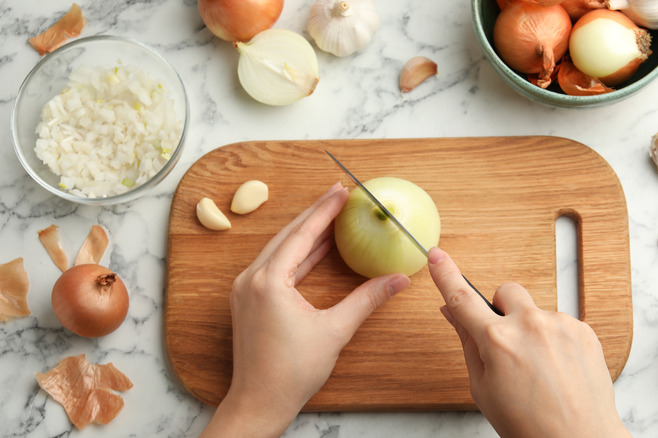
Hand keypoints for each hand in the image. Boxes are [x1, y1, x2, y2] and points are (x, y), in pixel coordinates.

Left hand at [201, 183, 409, 436]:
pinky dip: (296, 254)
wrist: (259, 401)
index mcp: (269, 281)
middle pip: (288, 235)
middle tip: (338, 195)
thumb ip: (366, 300)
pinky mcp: (248, 300)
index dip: (325, 211)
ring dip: (305, 233)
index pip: (301, 235)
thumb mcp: (335, 331)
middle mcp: (251, 279)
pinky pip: (274, 265)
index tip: (342, 192)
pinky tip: (315, 249)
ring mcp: (246, 289)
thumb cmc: (291, 371)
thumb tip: (397, 280)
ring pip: (279, 249)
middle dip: (315, 215)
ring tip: (330, 217)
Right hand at [427, 247, 629, 437]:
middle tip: (507, 342)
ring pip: (536, 311)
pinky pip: (560, 323)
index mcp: (497, 341)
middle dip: (502, 310)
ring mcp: (560, 324)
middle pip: (506, 292)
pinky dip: (555, 340)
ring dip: (532, 330)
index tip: (436, 255)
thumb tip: (453, 313)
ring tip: (540, 369)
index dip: (445, 274)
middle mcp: (529, 325)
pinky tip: (558, 369)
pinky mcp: (584, 330)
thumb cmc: (529, 424)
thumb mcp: (483, 389)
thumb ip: (468, 343)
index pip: (462, 299)